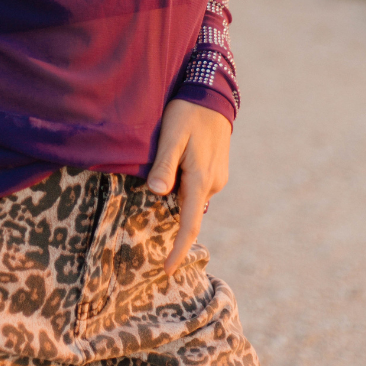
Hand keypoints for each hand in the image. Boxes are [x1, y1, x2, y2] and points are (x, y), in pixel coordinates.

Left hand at [147, 99, 230, 275]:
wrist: (212, 95)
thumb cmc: (187, 114)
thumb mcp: (171, 136)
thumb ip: (164, 165)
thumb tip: (157, 193)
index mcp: (201, 180)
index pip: (189, 224)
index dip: (178, 249)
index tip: (167, 270)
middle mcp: (212, 184)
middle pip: (187, 212)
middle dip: (171, 221)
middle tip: (149, 214)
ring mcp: (216, 178)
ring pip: (191, 198)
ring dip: (176, 198)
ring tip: (158, 180)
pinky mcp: (215, 170)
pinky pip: (196, 187)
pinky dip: (183, 188)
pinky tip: (173, 170)